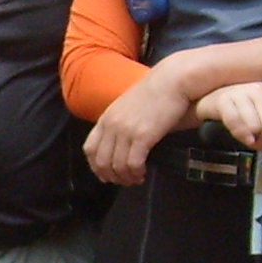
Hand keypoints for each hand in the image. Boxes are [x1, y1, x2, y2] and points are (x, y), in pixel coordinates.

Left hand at [81, 68, 194, 186]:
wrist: (172, 81)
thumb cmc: (154, 92)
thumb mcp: (127, 106)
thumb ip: (119, 123)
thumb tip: (120, 145)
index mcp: (106, 118)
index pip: (90, 149)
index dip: (96, 166)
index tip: (106, 175)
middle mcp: (112, 125)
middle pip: (101, 161)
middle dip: (111, 176)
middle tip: (124, 181)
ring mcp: (126, 130)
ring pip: (117, 166)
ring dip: (126, 178)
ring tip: (136, 179)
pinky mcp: (142, 136)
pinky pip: (133, 164)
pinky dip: (136, 173)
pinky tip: (143, 174)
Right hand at [193, 81, 261, 158]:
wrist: (209, 101)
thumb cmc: (241, 112)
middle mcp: (260, 89)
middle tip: (258, 146)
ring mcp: (241, 92)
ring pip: (256, 127)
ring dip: (252, 141)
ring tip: (247, 140)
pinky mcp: (223, 99)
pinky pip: (236, 123)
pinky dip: (240, 135)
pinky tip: (242, 138)